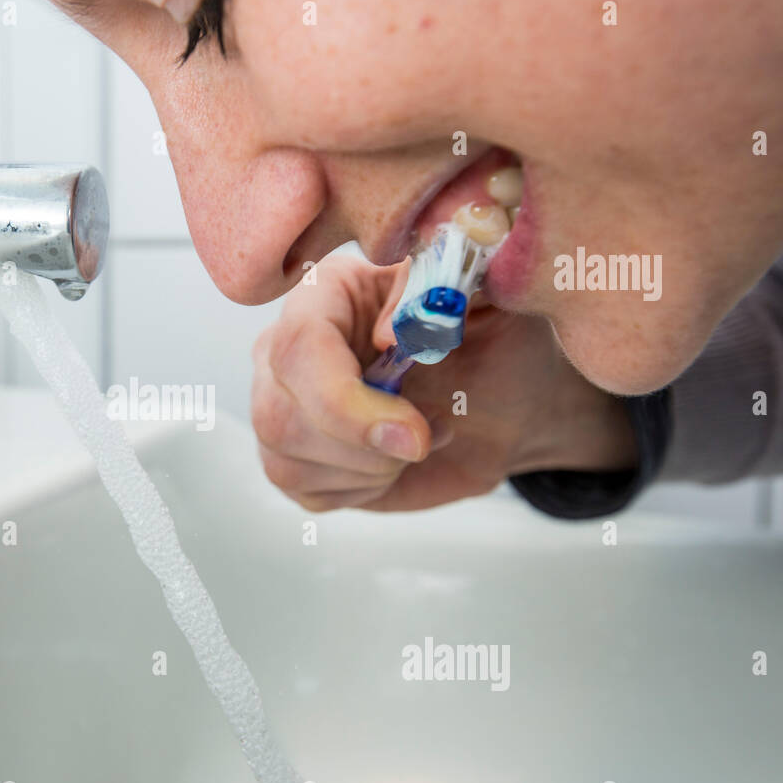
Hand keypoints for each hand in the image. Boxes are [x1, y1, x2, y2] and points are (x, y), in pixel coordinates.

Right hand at [250, 253, 635, 512]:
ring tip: (418, 439)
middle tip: (427, 440)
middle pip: (278, 413)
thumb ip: (443, 295)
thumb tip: (388, 332)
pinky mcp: (291, 456)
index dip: (345, 400)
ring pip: (286, 459)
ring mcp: (279, 401)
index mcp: (329, 292)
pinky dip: (362, 488)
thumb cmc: (493, 346)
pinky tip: (393, 462)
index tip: (413, 433)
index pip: (299, 345)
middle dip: (363, 446)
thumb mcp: (489, 304)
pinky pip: (302, 490)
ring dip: (369, 468)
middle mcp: (287, 344)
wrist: (504, 402)